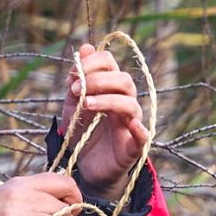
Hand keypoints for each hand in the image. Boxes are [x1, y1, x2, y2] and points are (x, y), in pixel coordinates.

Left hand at [59, 43, 149, 194]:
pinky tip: (129, 124)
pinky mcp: (135, 145)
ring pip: (130, 103)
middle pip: (123, 80)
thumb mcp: (74, 105)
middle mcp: (124, 102)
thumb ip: (77, 80)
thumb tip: (85, 47)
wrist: (88, 168)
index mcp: (109, 88)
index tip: (72, 76)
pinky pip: (144, 134)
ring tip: (86, 105)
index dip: (92, 64)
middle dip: (98, 80)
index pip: (109, 63)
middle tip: (75, 90)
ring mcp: (131, 122)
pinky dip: (139, 129)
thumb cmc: (84, 134)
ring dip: (108, 100)